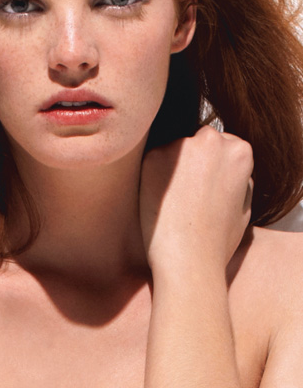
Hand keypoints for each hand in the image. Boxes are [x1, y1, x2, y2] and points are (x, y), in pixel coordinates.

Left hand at [139, 126, 252, 272]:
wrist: (188, 259)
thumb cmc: (218, 240)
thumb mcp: (244, 206)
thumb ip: (239, 177)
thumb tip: (227, 161)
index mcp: (240, 150)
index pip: (223, 144)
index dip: (213, 167)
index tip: (207, 188)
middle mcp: (211, 140)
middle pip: (199, 141)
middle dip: (194, 160)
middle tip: (189, 193)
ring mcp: (181, 145)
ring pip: (176, 149)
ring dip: (174, 167)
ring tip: (176, 201)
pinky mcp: (154, 155)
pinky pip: (155, 160)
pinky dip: (155, 175)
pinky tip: (161, 201)